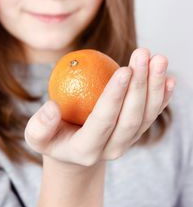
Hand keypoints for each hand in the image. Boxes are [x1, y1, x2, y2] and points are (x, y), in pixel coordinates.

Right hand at [25, 48, 175, 165]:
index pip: (103, 121)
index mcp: (86, 150)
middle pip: (131, 117)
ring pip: (146, 115)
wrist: (74, 152)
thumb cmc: (53, 138)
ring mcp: (127, 141)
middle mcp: (112, 149)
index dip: (115, 96)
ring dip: (154, 86)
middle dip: (140, 85)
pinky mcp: (136, 132)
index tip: (124, 69)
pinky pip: (152, 114)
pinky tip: (169, 78)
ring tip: (159, 58)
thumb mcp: (36, 136)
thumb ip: (39, 125)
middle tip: (143, 54)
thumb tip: (53, 107)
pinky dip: (162, 97)